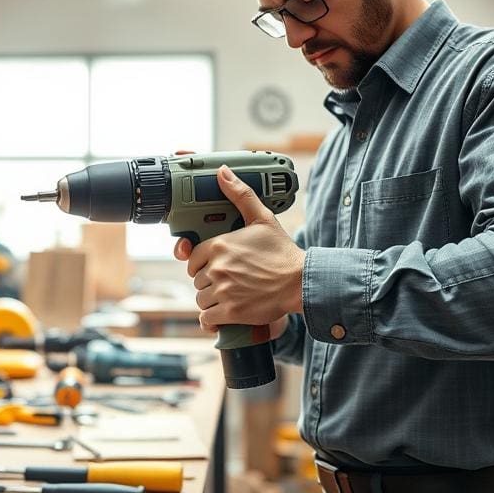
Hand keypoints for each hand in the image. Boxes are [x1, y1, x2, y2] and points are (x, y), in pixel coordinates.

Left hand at [173, 165, 304, 333]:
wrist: (300, 281)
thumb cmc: (282, 252)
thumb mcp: (262, 218)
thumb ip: (240, 195)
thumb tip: (222, 172)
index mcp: (219, 245)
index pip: (192, 258)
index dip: (201, 264)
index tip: (213, 266)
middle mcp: (217, 267)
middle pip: (197, 279)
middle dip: (208, 282)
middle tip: (227, 281)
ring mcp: (223, 291)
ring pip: (201, 299)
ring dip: (210, 301)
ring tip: (228, 297)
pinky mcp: (230, 312)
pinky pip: (207, 319)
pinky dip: (211, 320)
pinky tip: (221, 316)